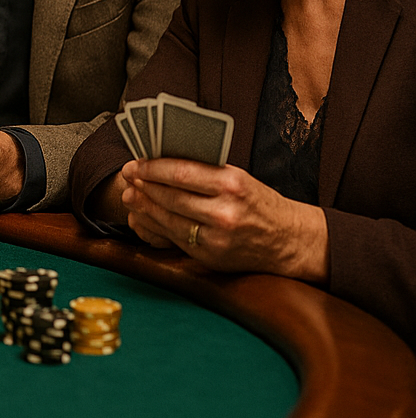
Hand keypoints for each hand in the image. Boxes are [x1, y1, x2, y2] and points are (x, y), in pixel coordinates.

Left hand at [119, 158, 328, 280]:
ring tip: (130, 195)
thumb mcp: (237, 178)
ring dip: (143, 206)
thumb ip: (202, 171)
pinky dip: (155, 227)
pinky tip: (143, 217)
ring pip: (167, 219)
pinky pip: (174, 239)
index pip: (180, 172)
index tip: (135, 163)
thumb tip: (159, 160)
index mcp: (232, 184)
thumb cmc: (259, 204)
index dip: (151, 167)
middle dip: (142, 185)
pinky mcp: (211, 257)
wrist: (290, 241)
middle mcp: (225, 211)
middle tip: (127, 177)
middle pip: (169, 196)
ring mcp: (217, 238)